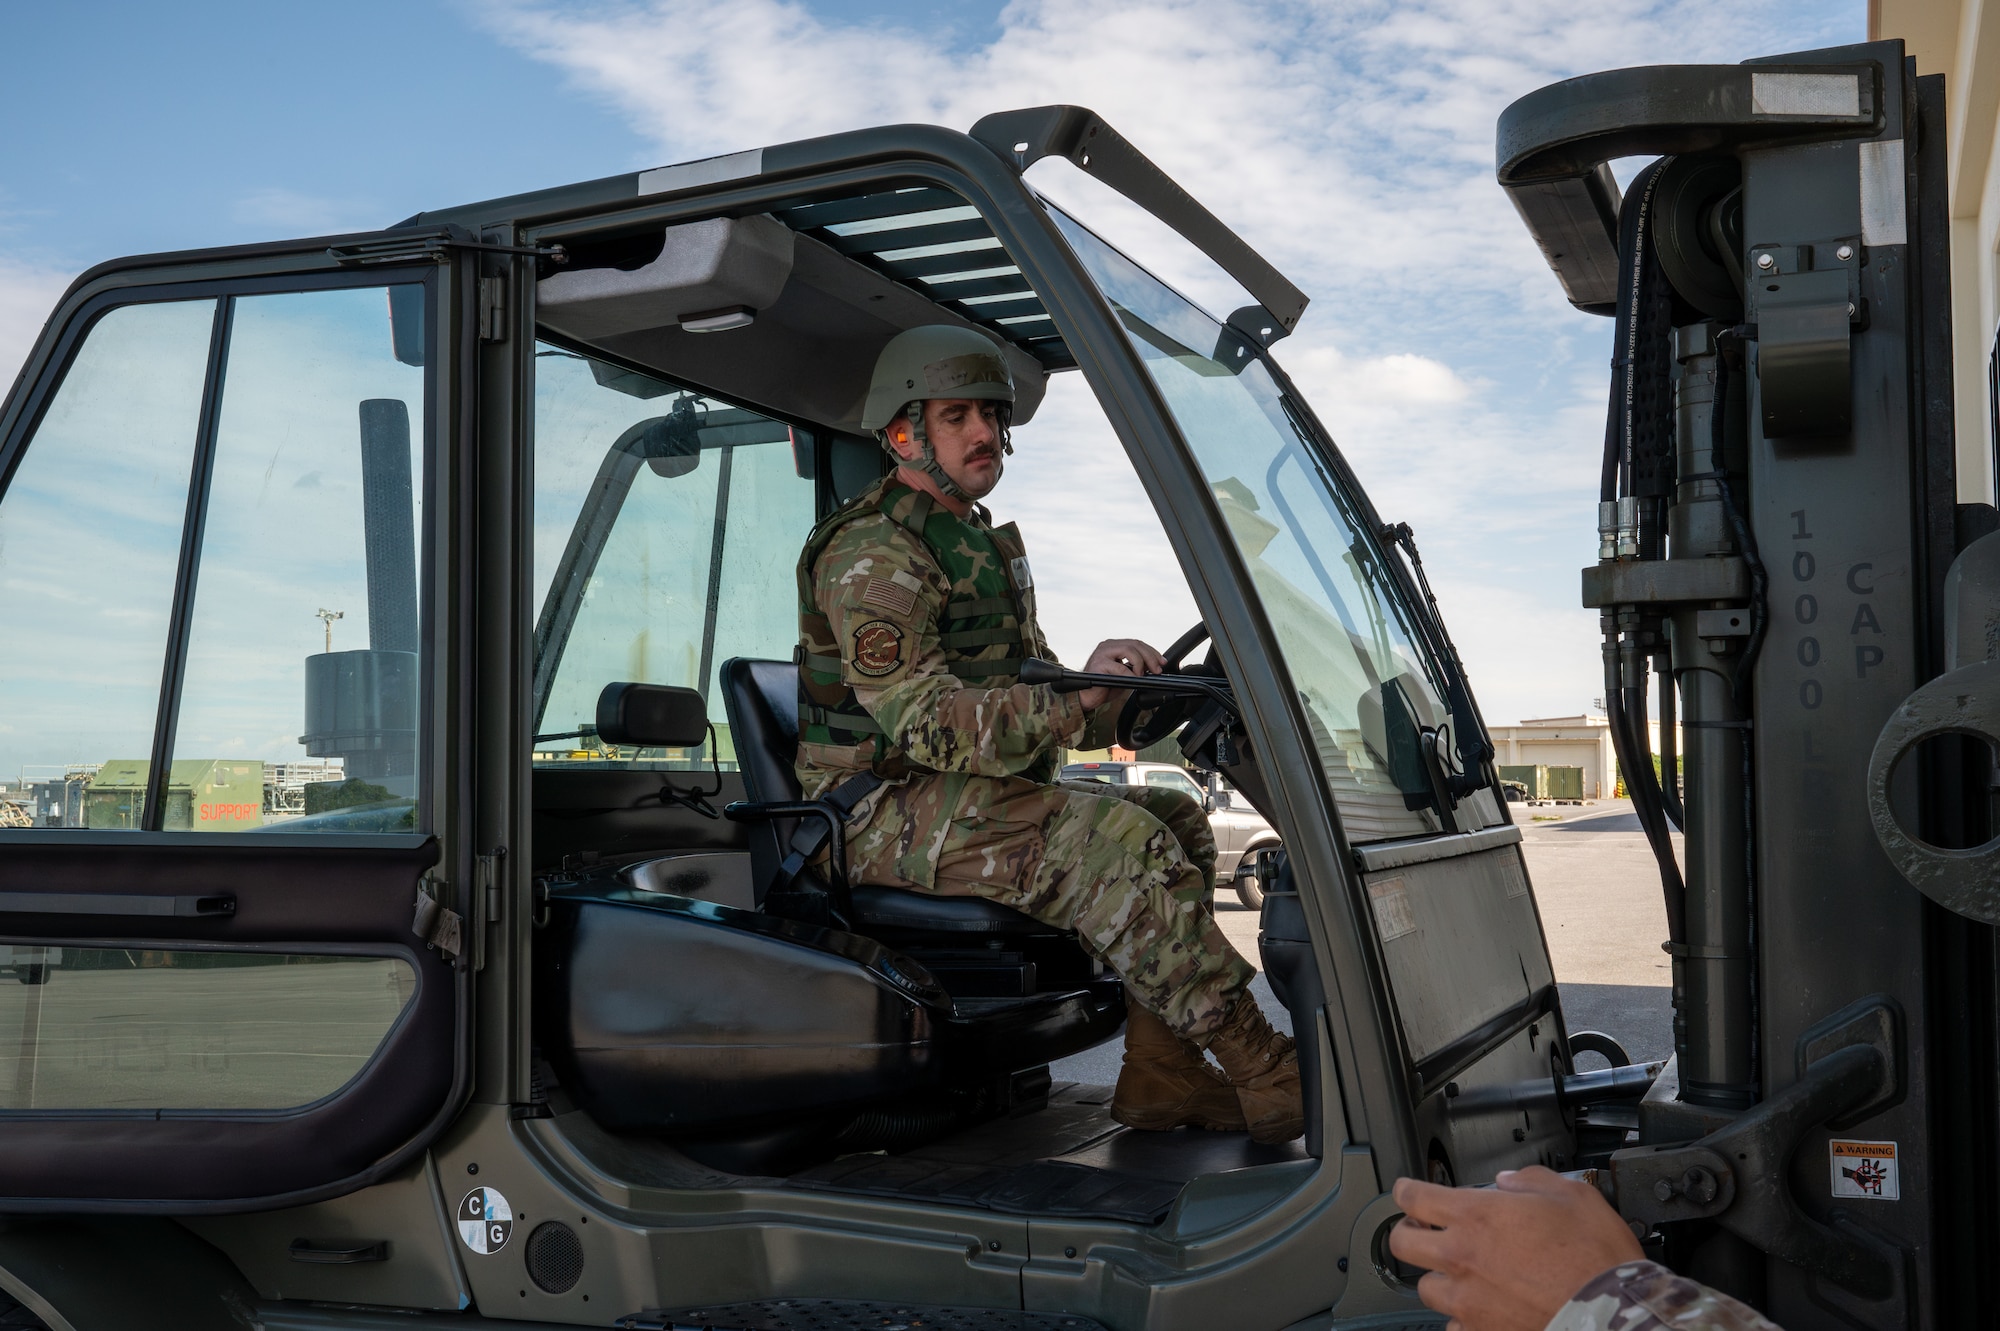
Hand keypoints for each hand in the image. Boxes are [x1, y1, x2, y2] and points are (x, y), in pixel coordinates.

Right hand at [1077, 638, 1163, 710]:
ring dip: (1141, 663)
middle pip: (1135, 644)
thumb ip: (1136, 667)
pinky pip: (1120, 667)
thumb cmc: (1104, 686)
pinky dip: (1130, 674)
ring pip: (1129, 650)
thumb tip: (1154, 668)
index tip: (1162, 662)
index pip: (1137, 643)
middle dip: (1150, 657)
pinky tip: (1133, 680)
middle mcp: (1107, 646)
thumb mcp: (1124, 674)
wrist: (1086, 698)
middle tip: (1157, 670)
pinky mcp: (1098, 664)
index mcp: (1113, 646)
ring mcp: (1102, 654)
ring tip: (1142, 675)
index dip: (1152, 652)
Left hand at [1387, 1166, 1643, 1330]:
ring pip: (1426, 1289)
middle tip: (1423, 1229)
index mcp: (1477, 1216)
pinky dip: (1462, 1317)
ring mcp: (1469, 1301)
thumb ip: (1532, 1180)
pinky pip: (1454, 1325)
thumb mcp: (1573, 1196)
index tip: (1408, 1191)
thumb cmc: (1597, 1259)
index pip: (1414, 1196)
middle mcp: (1463, 1258)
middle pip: (1403, 1243)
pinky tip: (1480, 1308)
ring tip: (1458, 1273)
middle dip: (1409, 1232)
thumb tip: (1511, 1181)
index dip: (1406, 1190)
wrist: (1615, 1317)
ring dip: (1438, 1277)